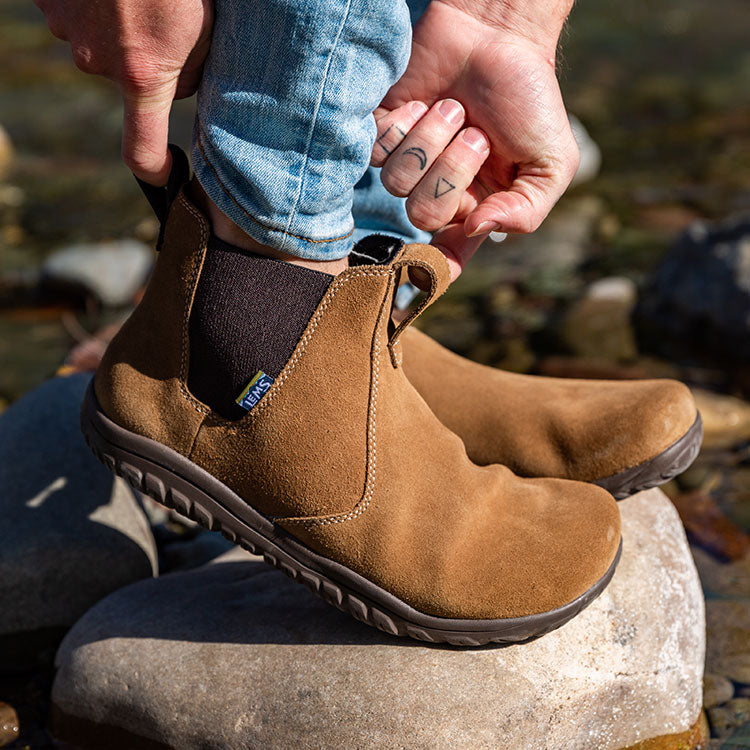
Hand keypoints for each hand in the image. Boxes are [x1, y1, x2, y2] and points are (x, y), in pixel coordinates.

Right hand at [34, 0, 212, 184]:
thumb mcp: (207, 31)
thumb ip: (191, 73)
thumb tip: (176, 89)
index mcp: (141, 74)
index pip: (140, 149)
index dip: (154, 168)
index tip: (165, 174)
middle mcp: (96, 62)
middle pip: (130, 81)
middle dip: (150, 62)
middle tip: (167, 23)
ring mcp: (68, 29)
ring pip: (103, 48)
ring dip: (121, 31)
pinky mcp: (49, 1)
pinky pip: (78, 18)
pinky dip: (95, 7)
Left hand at [375, 0, 578, 278]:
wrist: (497, 35)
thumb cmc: (528, 98)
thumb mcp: (551, 162)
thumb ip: (527, 210)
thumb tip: (477, 229)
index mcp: (476, 209)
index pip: (446, 258)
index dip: (435, 273)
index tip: (432, 275)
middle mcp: (436, 192)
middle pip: (423, 215)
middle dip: (453, 171)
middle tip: (476, 135)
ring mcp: (408, 164)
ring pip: (396, 182)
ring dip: (432, 139)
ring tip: (455, 110)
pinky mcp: (383, 133)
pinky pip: (376, 150)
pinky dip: (405, 123)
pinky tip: (424, 103)